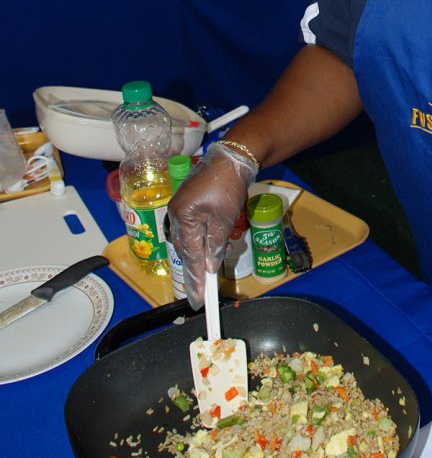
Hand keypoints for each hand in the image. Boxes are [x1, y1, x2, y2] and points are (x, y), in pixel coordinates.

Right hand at [168, 142, 257, 308]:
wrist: (231, 158)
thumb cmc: (227, 185)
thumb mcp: (224, 218)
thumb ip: (215, 243)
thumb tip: (210, 265)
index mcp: (183, 217)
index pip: (191, 255)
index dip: (196, 278)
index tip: (198, 298)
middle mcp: (176, 214)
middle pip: (185, 250)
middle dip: (193, 272)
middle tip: (198, 294)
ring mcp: (180, 208)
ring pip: (186, 241)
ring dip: (195, 258)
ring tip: (201, 279)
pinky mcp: (187, 204)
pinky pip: (189, 230)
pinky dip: (196, 243)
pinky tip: (204, 253)